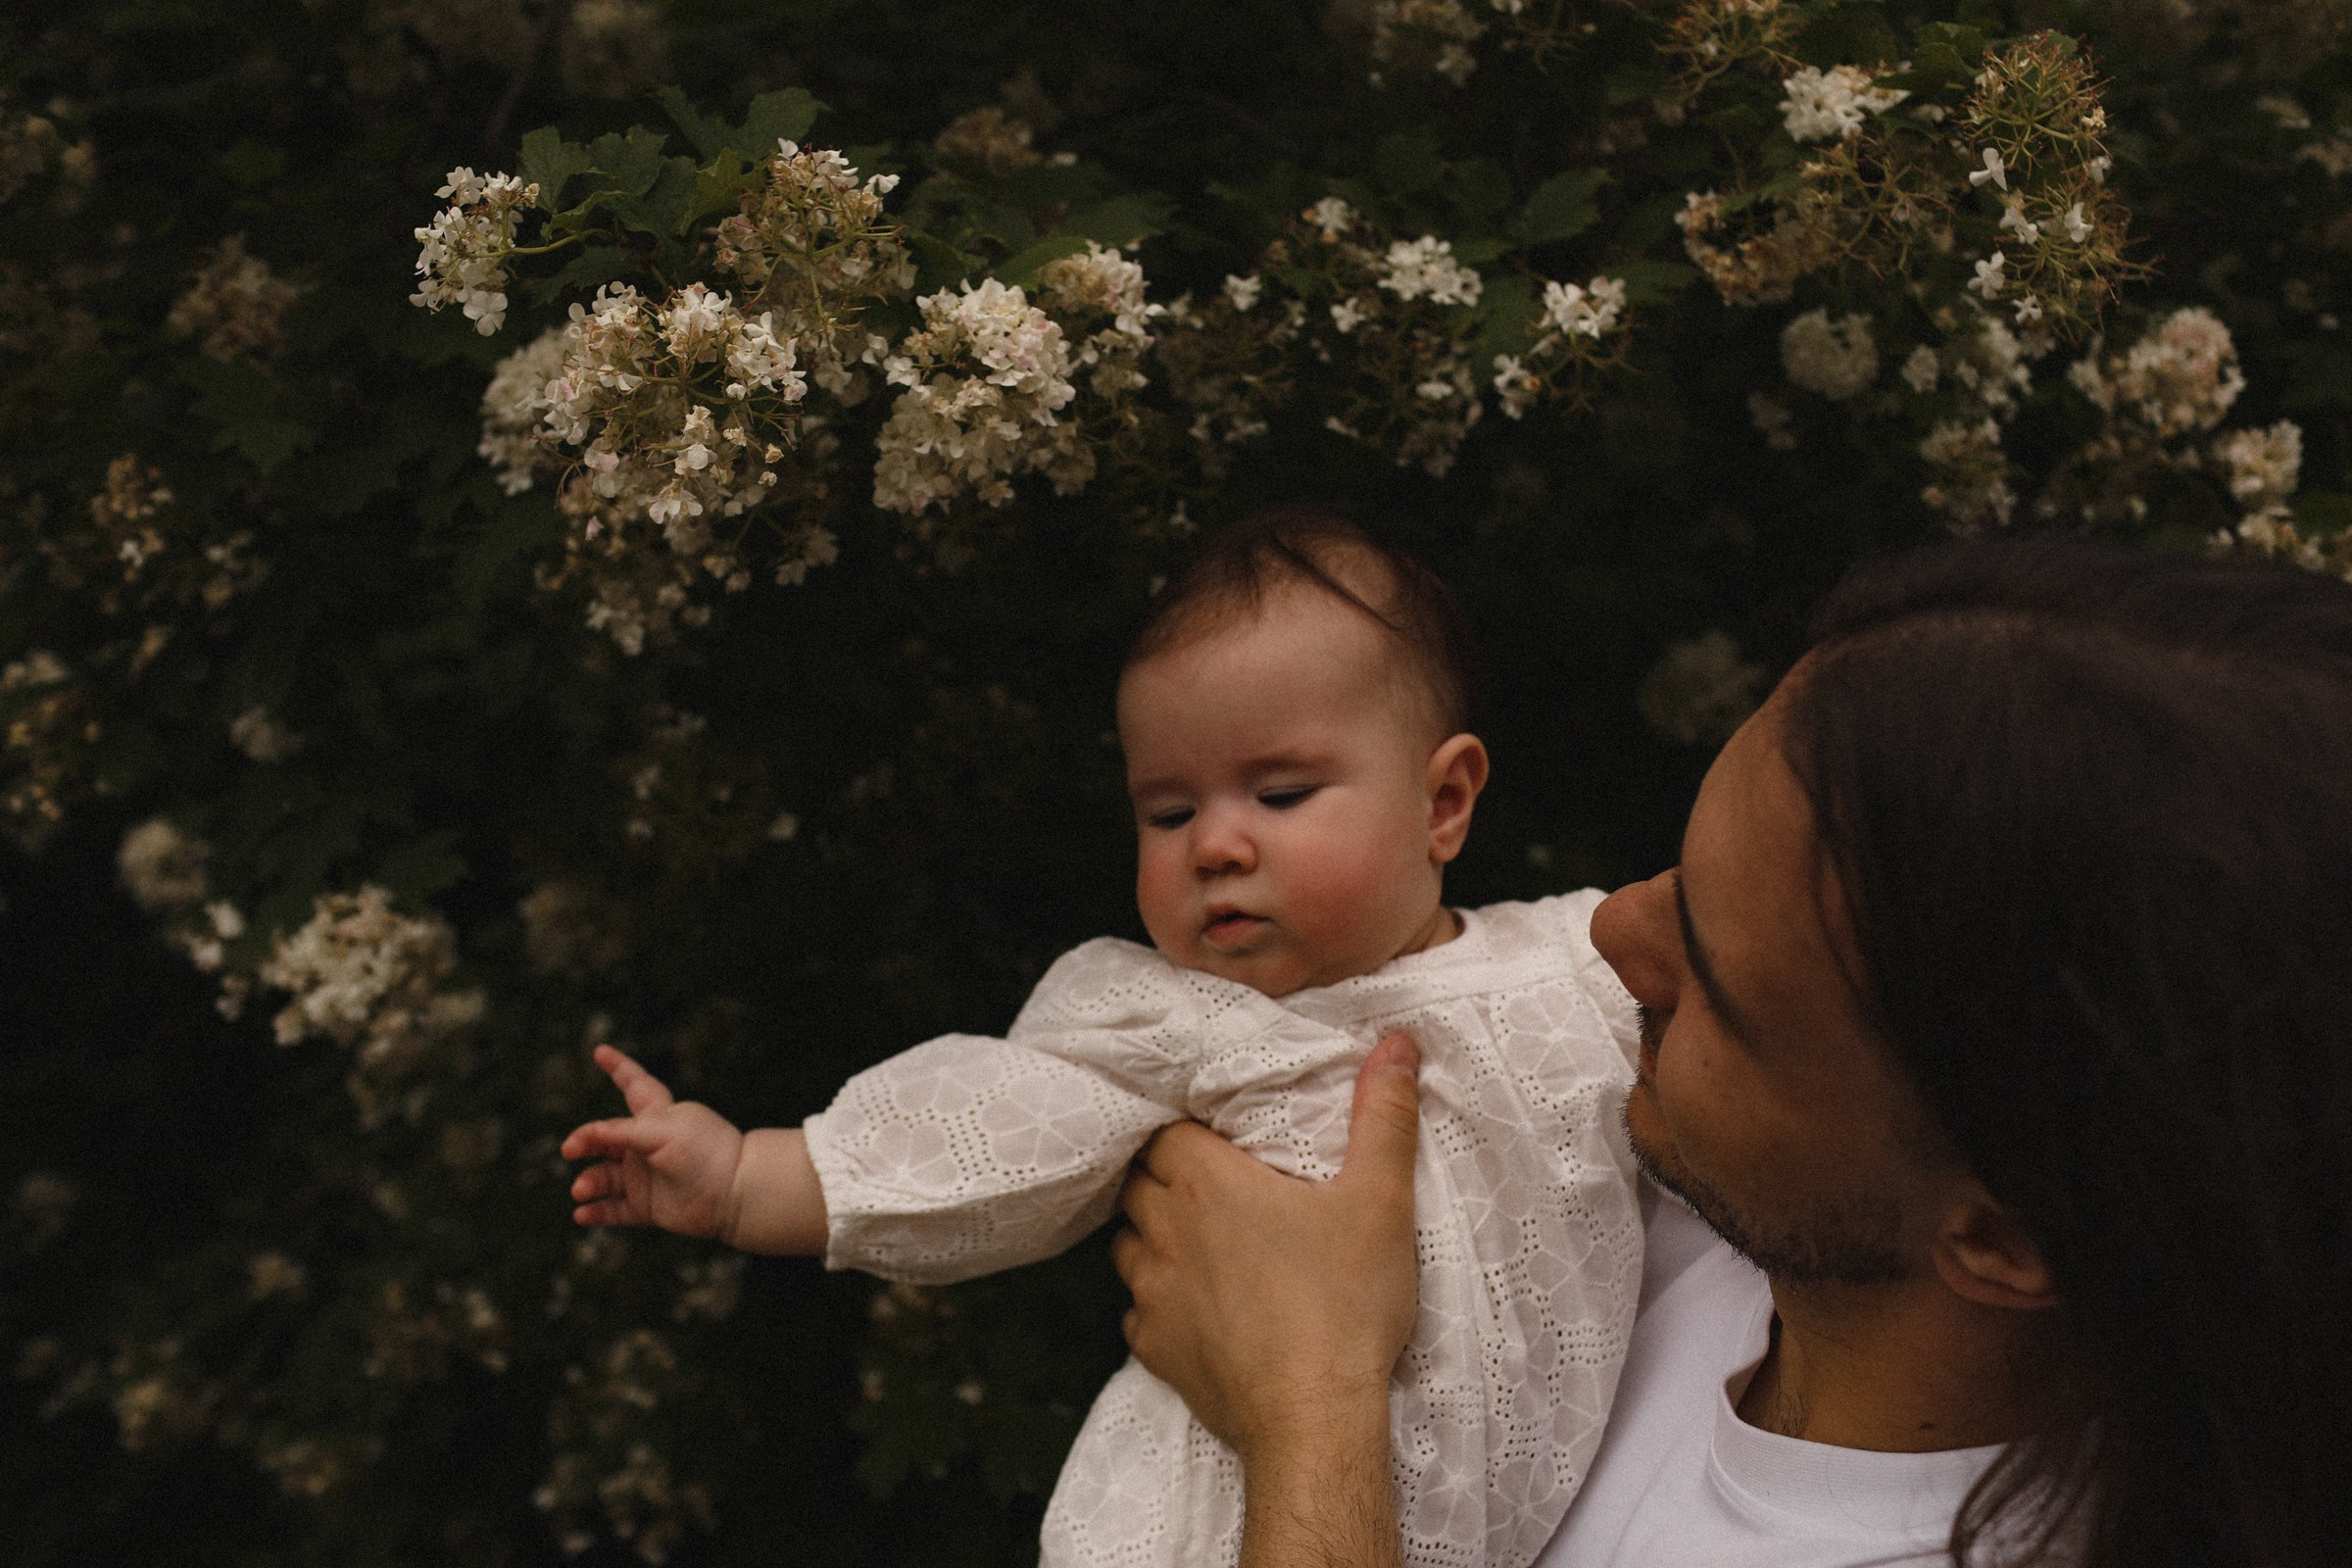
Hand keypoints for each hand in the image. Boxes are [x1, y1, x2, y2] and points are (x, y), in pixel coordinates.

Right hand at [562, 1044, 745, 1240]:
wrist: (734, 1193)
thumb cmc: (704, 1152)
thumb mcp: (661, 1132)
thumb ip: (622, 1132)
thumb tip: (587, 1134)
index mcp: (658, 1116)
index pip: (635, 1085)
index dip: (618, 1067)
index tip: (600, 1050)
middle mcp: (649, 1145)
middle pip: (605, 1139)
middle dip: (584, 1142)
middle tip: (570, 1149)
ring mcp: (647, 1176)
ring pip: (605, 1178)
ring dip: (589, 1182)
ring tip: (581, 1190)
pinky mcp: (648, 1206)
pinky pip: (615, 1210)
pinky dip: (596, 1212)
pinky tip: (582, 1214)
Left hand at [1113, 1032, 1422, 1464]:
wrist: (1314, 1421)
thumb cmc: (1345, 1306)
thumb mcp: (1380, 1200)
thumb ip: (1382, 1116)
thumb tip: (1394, 1044)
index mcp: (1209, 1183)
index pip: (1164, 1131)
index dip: (1185, 1128)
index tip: (1215, 1134)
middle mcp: (1167, 1232)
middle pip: (1138, 1182)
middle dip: (1164, 1174)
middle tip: (1210, 1180)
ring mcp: (1153, 1294)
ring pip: (1127, 1244)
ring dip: (1153, 1235)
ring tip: (1198, 1239)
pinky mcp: (1155, 1350)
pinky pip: (1137, 1312)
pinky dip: (1157, 1302)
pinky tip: (1196, 1308)